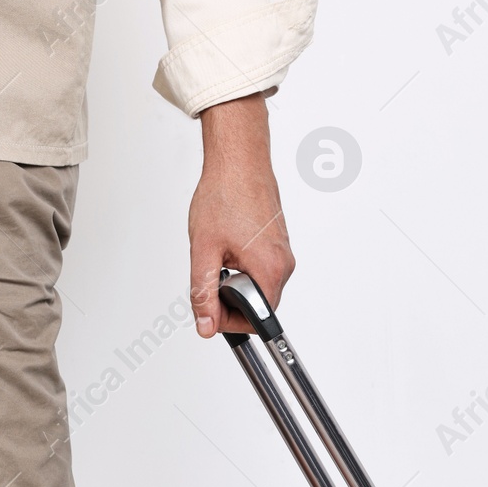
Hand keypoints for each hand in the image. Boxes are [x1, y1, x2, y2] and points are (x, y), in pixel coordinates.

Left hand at [188, 93, 294, 336]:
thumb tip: (205, 325)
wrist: (238, 161)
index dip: (227, 320)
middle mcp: (284, 264)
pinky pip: (261, 269)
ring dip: (235, 282)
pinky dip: (242, 267)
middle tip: (209, 277)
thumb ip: (203, 293)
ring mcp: (283, 253)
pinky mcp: (278, 244)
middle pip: (259, 305)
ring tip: (218, 256)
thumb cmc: (225, 195)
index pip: (256, 320)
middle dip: (230, 299)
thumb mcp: (204, 251)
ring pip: (258, 287)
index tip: (209, 308)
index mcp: (270, 269)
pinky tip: (229, 246)